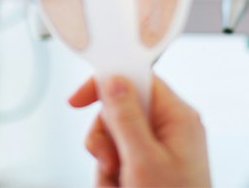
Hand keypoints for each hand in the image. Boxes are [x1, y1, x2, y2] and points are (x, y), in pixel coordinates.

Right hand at [68, 74, 210, 186]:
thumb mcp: (144, 161)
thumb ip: (125, 117)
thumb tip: (112, 80)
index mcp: (177, 117)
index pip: (137, 79)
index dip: (107, 82)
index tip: (79, 98)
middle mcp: (168, 129)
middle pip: (118, 109)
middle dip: (105, 137)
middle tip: (110, 160)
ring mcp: (158, 149)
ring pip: (112, 137)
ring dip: (105, 162)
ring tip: (118, 184)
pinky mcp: (147, 167)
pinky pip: (114, 158)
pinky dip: (110, 176)